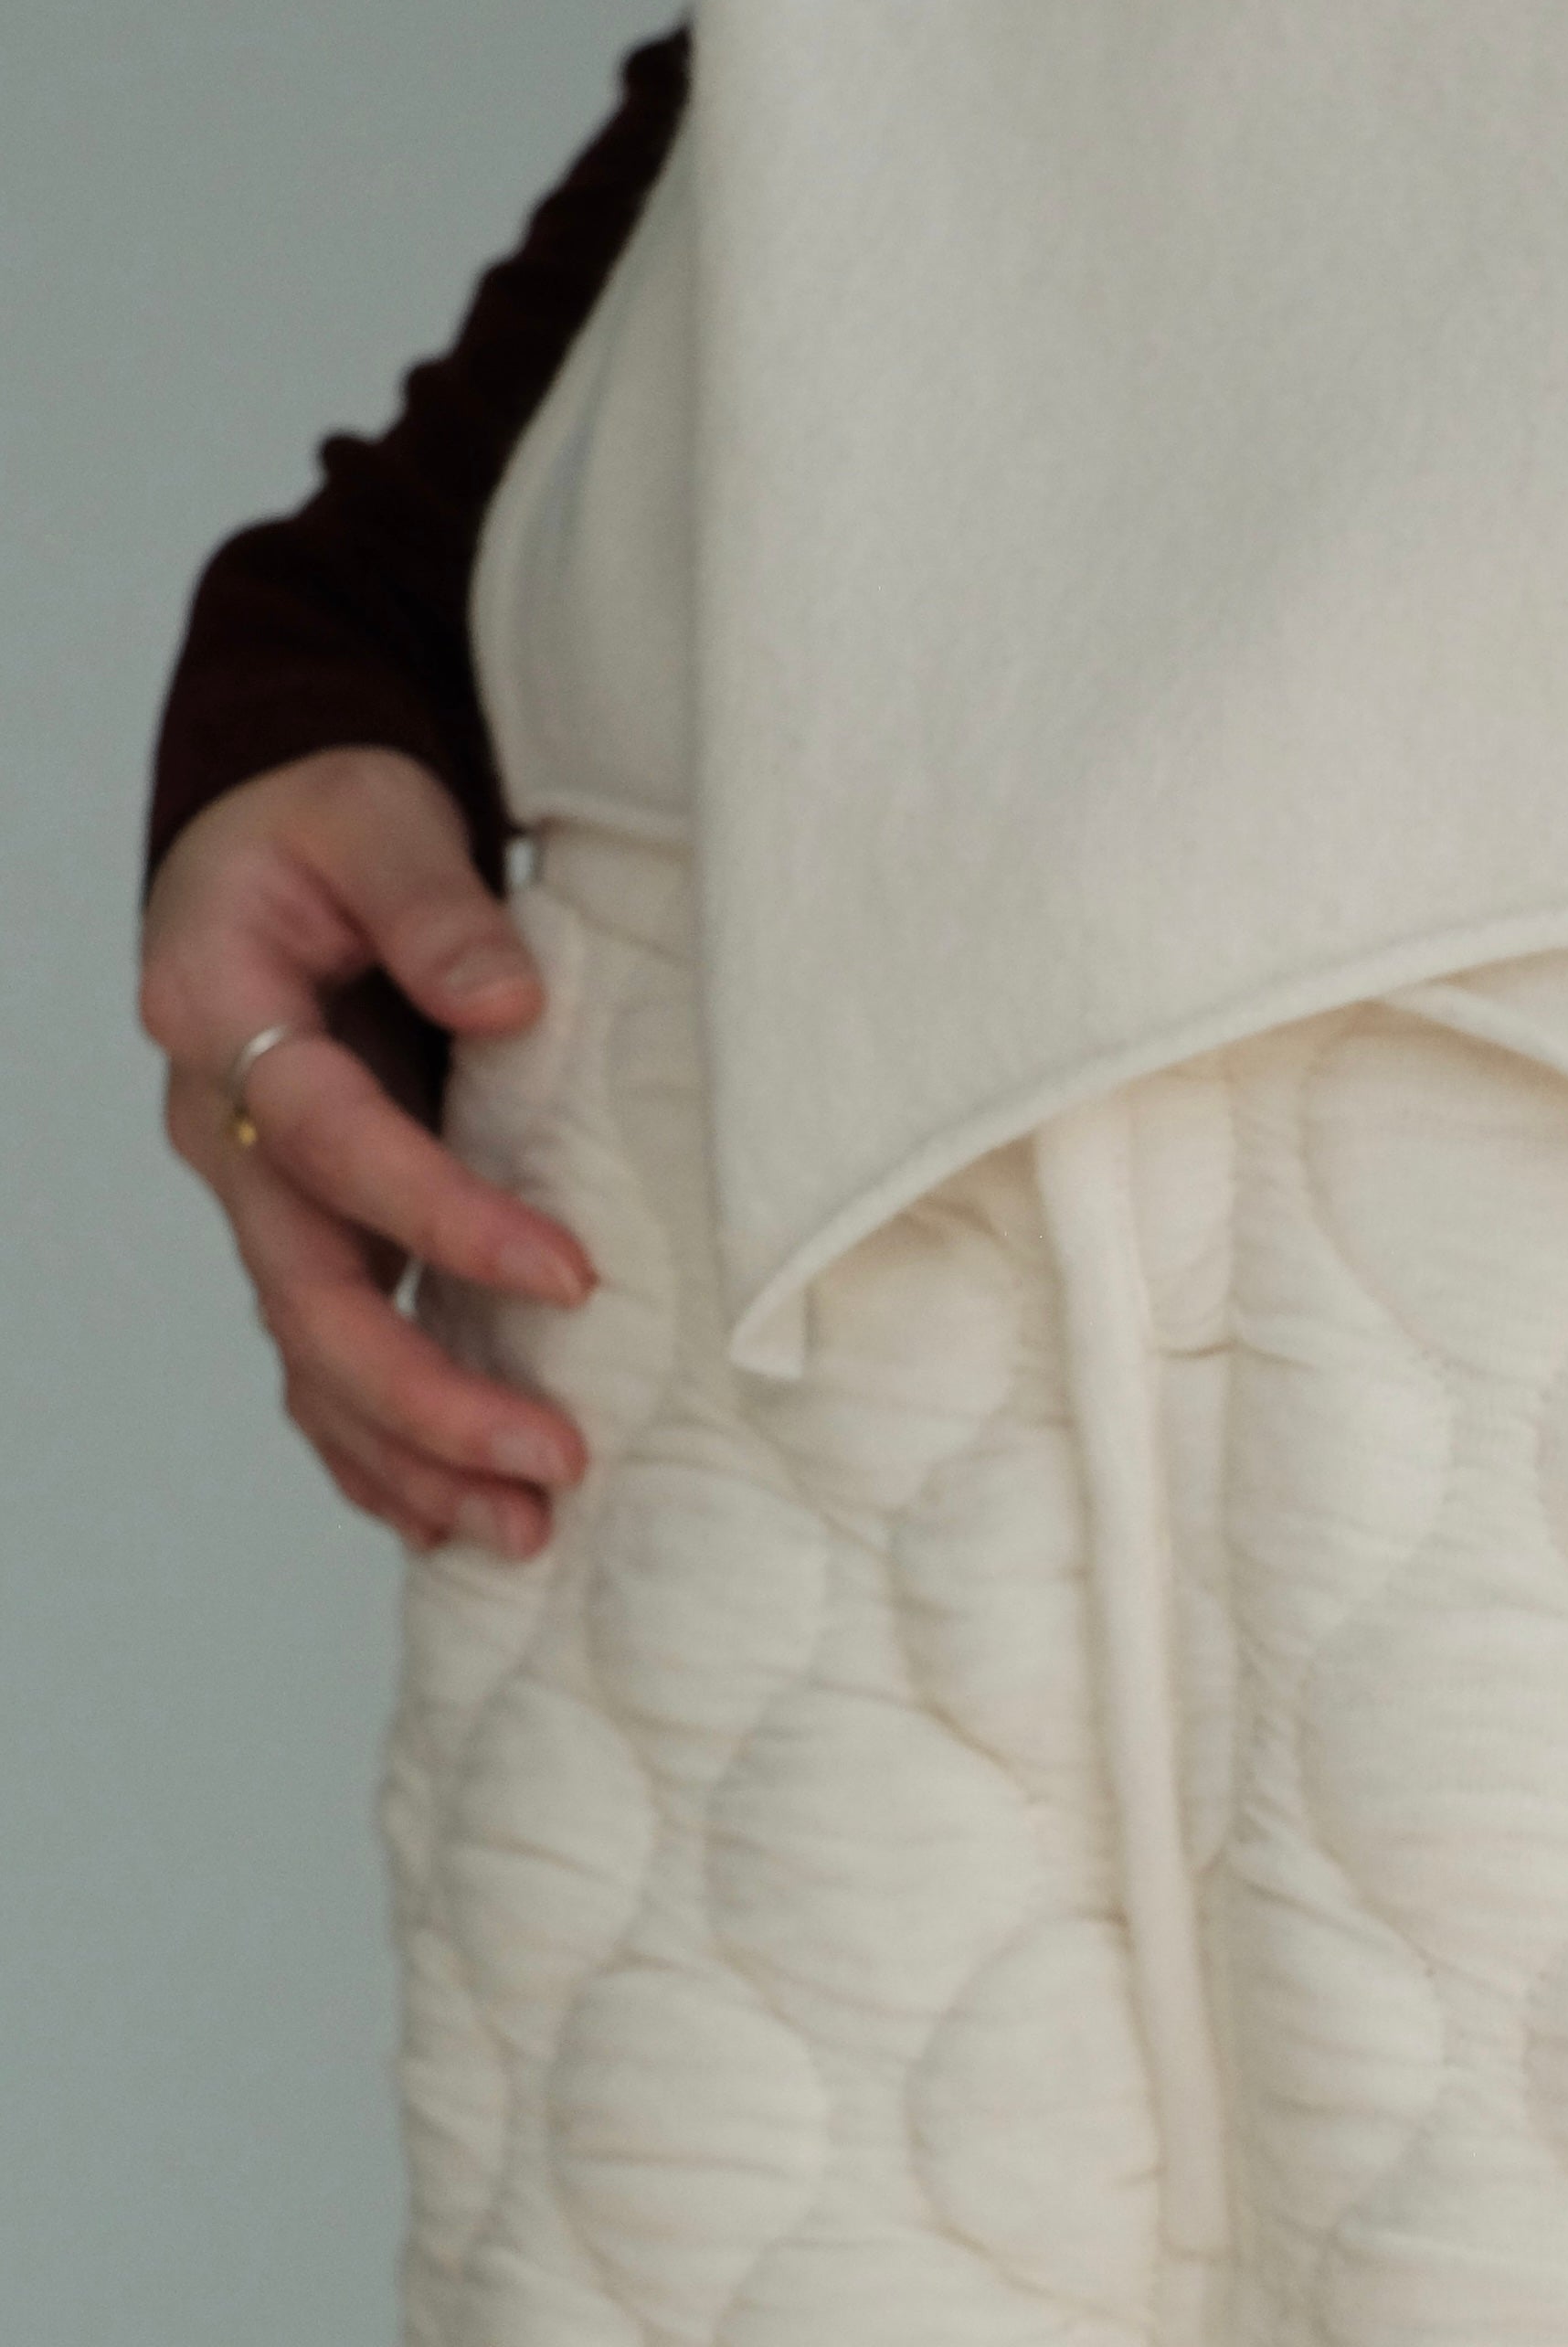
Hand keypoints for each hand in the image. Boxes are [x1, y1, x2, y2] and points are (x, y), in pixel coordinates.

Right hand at [137, 746, 595, 1555]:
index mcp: (222, 1019)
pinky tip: (449, 1518)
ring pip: (310, 1358)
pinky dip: (376, 1451)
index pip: (333, 1147)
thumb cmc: (331, 823)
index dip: (444, 1221)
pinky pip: (321, 1367)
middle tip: (552, 1460)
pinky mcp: (300, 1235)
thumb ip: (432, 904)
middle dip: (426, 1397)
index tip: (568, 1276)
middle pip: (306, 1297)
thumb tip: (509, 1002)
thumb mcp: (376, 815)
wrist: (280, 846)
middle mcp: (220, 1132)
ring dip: (410, 1456)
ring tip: (522, 1531)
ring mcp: (253, 1199)